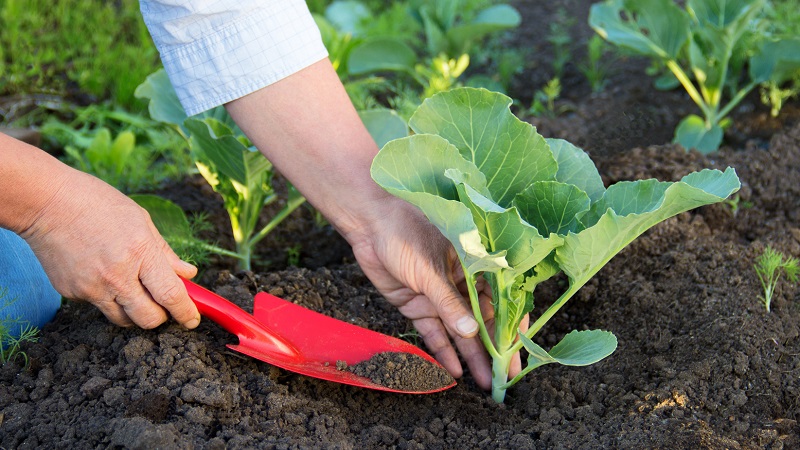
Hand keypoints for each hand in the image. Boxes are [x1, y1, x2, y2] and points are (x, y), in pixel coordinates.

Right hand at [19, 167, 200, 328]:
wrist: (45, 203)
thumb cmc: (97, 204)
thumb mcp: (141, 220)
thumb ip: (165, 252)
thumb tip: (188, 274)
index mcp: (140, 252)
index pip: (171, 295)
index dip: (185, 312)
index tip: (192, 320)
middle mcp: (117, 275)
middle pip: (149, 319)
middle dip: (161, 317)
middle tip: (163, 305)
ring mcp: (92, 287)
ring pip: (124, 319)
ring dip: (135, 312)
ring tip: (133, 288)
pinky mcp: (72, 293)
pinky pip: (99, 305)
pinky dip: (107, 297)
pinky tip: (101, 273)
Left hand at [346, 199, 523, 389]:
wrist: (369, 224)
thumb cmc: (406, 233)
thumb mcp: (431, 268)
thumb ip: (450, 302)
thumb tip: (471, 332)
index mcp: (474, 266)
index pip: (500, 300)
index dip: (510, 327)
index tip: (517, 351)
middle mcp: (460, 284)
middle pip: (482, 322)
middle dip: (493, 350)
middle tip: (504, 378)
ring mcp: (438, 297)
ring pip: (459, 331)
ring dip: (471, 356)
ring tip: (484, 382)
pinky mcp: (417, 305)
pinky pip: (433, 332)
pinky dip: (442, 350)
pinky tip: (454, 370)